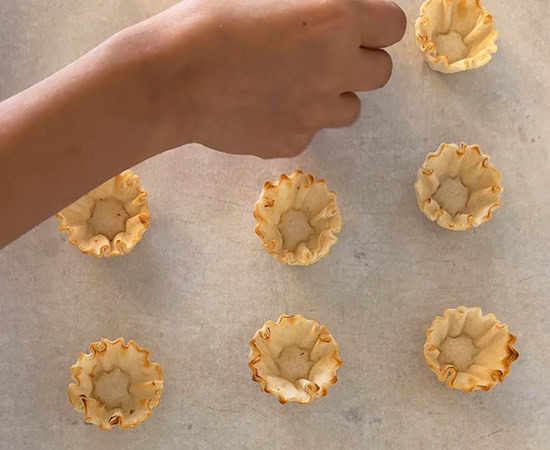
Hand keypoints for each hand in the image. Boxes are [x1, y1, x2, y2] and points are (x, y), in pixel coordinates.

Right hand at [134, 0, 406, 157]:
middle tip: (325, 54)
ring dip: (335, 94)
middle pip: (381, 72)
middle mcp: (335, 71)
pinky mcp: (290, 143)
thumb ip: (313, 2)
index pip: (393, 26)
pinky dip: (298, 119)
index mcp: (336, 22)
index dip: (375, 23)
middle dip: (360, 60)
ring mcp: (314, 115)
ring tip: (296, 83)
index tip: (353, 23)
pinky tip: (265, 107)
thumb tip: (330, 9)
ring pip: (351, 108)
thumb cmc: (208, 20)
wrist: (170, 80)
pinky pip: (310, 131)